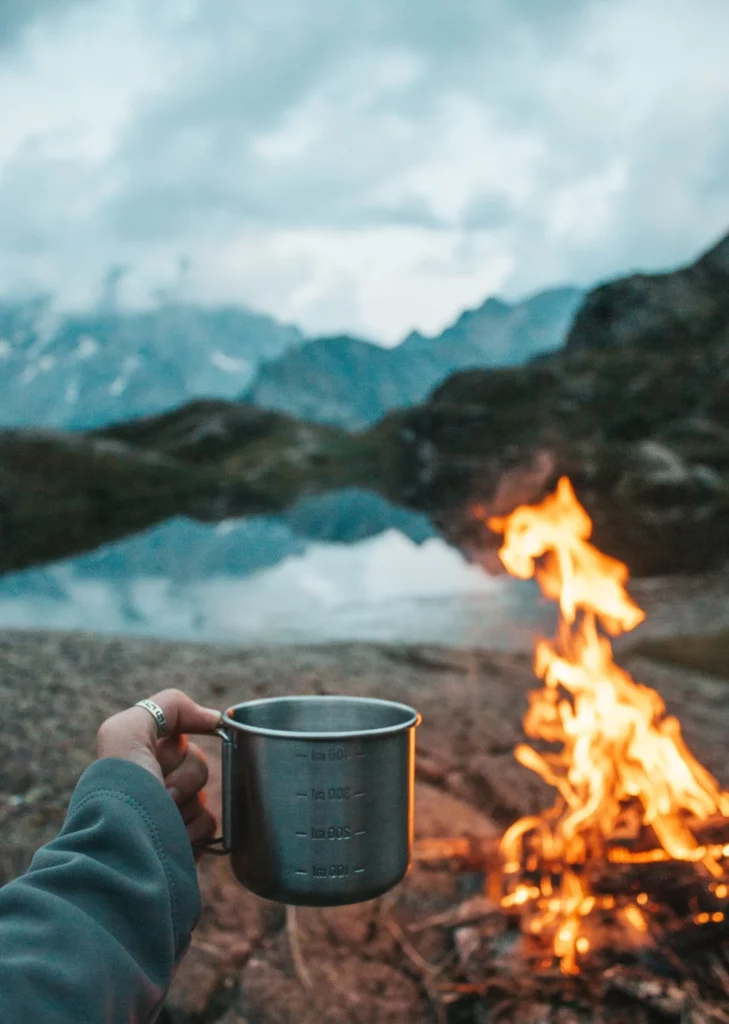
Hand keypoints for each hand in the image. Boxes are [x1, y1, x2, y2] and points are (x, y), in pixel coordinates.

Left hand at [97, 689, 221, 856]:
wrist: (124, 852)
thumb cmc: (122, 789)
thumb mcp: (127, 730)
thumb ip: (168, 706)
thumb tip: (214, 718)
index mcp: (139, 757)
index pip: (180, 738)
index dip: (179, 747)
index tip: (173, 751)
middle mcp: (154, 783)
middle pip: (198, 764)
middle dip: (185, 777)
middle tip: (162, 790)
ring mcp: (170, 814)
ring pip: (205, 795)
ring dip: (188, 806)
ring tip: (163, 818)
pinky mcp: (184, 842)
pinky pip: (210, 825)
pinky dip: (195, 830)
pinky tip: (175, 837)